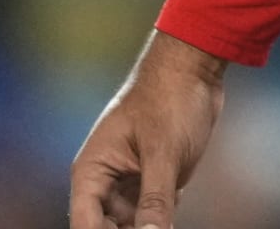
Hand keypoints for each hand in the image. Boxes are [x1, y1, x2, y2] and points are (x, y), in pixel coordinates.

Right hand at [69, 31, 229, 228]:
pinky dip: (163, 221)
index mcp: (92, 172)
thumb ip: (156, 199)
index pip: (85, 224)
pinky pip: (154, 211)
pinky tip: (173, 220)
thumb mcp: (164, 152)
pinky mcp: (156, 177)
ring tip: (165, 225)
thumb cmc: (170, 98)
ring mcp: (132, 180)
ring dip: (148, 228)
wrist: (194, 67)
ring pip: (132, 223)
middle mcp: (106, 181)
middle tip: (156, 228)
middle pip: (106, 227)